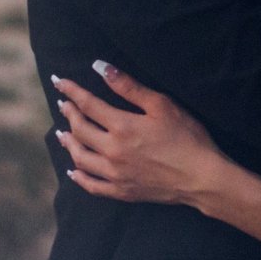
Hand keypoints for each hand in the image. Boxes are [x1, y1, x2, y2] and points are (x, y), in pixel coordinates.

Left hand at [52, 64, 223, 208]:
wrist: (201, 177)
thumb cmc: (187, 137)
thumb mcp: (161, 105)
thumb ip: (129, 87)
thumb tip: (101, 68)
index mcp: (122, 127)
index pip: (88, 105)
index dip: (72, 91)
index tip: (59, 81)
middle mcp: (112, 151)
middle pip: (80, 131)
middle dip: (69, 114)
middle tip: (63, 105)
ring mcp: (115, 174)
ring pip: (81, 158)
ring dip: (69, 143)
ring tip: (62, 134)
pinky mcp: (122, 191)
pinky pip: (92, 186)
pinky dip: (79, 177)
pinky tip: (74, 171)